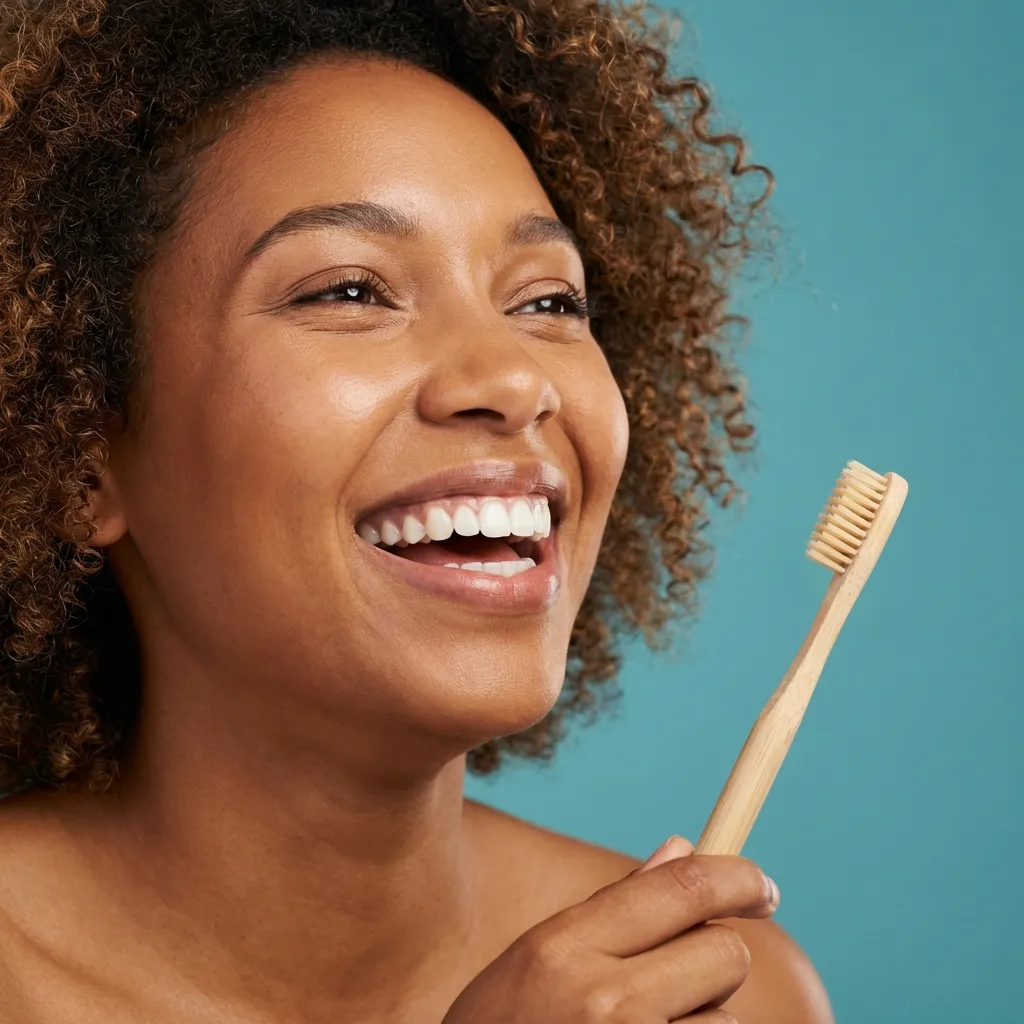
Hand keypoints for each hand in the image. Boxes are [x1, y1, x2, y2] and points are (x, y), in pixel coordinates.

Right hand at [443, 836, 778, 1022]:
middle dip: (713, 959)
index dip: (737, 878)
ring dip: (700, 1022)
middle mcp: (603, 1001)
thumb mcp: (535, 959)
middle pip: (723, 954)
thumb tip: (682, 847)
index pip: (682, 890)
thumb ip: (612, 907)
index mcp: (565, 946)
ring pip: (726, 1020)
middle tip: (676, 977)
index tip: (762, 886)